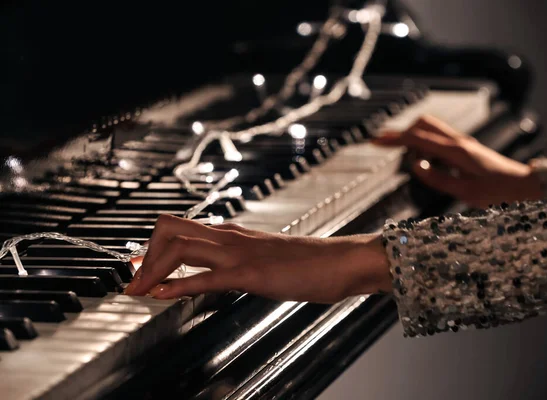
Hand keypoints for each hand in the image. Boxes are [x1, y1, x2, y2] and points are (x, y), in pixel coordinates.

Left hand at [124, 215, 390, 301]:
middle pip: (171, 231)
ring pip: (181, 248)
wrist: (340, 262)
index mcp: (233, 235)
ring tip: (137, 291)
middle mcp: (230, 238)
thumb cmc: (308, 263)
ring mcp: (239, 253)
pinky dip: (178, 285)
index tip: (138, 265)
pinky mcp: (251, 273)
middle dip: (145, 255)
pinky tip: (160, 296)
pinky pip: (207, 277)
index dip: (153, 246)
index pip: (182, 229)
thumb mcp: (266, 260)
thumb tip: (222, 271)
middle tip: (133, 281)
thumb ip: (241, 262)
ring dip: (152, 270)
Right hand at [372, 115, 544, 207]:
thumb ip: (437, 179)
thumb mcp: (466, 193)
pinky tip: (430, 165)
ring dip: (416, 141)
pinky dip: (427, 147)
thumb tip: (415, 166)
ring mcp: (462, 142)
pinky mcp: (465, 147)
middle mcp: (458, 141)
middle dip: (403, 134)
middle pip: (422, 123)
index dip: (393, 139)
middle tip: (392, 150)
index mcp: (456, 151)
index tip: (375, 141)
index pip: (417, 138)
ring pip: (430, 129)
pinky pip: (438, 139)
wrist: (526, 186)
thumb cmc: (499, 193)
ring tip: (418, 165)